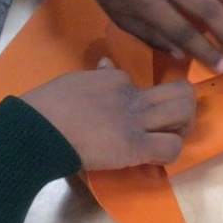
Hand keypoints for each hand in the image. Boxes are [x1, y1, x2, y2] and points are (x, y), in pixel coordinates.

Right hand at [21, 62, 195, 169]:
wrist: (38, 128)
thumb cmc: (46, 106)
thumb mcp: (74, 80)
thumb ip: (96, 76)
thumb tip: (107, 64)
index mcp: (115, 78)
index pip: (143, 84)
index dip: (144, 100)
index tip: (135, 114)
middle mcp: (132, 95)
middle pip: (180, 91)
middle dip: (184, 107)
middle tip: (172, 123)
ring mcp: (136, 121)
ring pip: (183, 113)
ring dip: (182, 127)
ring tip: (168, 138)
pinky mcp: (135, 146)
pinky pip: (170, 147)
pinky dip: (168, 153)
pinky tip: (154, 158)